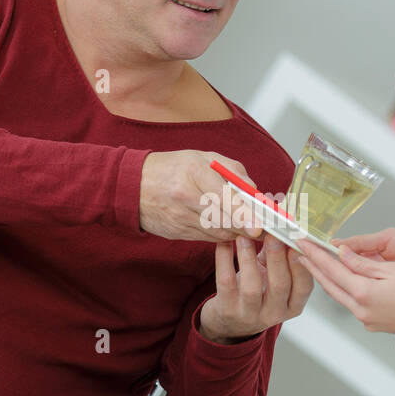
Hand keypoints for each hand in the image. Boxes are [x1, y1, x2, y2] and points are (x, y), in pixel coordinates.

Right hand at [140, 149, 264, 242]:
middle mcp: (184, 196)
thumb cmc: (174, 167)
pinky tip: (223, 226)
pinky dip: (219, 234)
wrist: (132, 185)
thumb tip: (255, 192)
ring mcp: (178, 217)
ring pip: (216, 232)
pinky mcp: (175, 232)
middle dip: (245, 226)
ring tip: (245, 225)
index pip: (223, 196)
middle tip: (262, 228)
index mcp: (194, 172)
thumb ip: (233, 171)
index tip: (258, 227)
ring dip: (234, 231)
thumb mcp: (202, 157)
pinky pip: (206, 238)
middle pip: (223, 219)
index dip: (243, 214)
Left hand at [199, 234, 314, 341]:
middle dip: (278, 257)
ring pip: (252, 286)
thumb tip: (287, 224)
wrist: (228, 323)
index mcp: (292, 305)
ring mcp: (250, 315)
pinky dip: (224, 260)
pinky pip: (226, 283)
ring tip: (244, 236)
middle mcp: (274, 314)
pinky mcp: (227, 311)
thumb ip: (281, 257)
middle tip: (273, 233)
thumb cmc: (256, 294)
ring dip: (249, 258)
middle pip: (280, 285)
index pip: (305, 287)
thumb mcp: (273, 279)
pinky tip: (224, 243)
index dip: (302, 264)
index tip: (298, 240)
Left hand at [296, 240, 394, 342]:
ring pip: (340, 296)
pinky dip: (343, 290)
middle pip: (330, 285)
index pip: (331, 269)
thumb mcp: (393, 270)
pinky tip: (342, 282)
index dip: (315, 254)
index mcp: (363, 293)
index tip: (302, 242)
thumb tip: (341, 254)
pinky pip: (352, 304)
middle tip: (300, 252)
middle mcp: (360, 310)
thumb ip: (363, 263)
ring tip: (315, 265)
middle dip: (314, 267)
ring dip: (327, 280)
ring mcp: (366, 320)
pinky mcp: (374, 324)